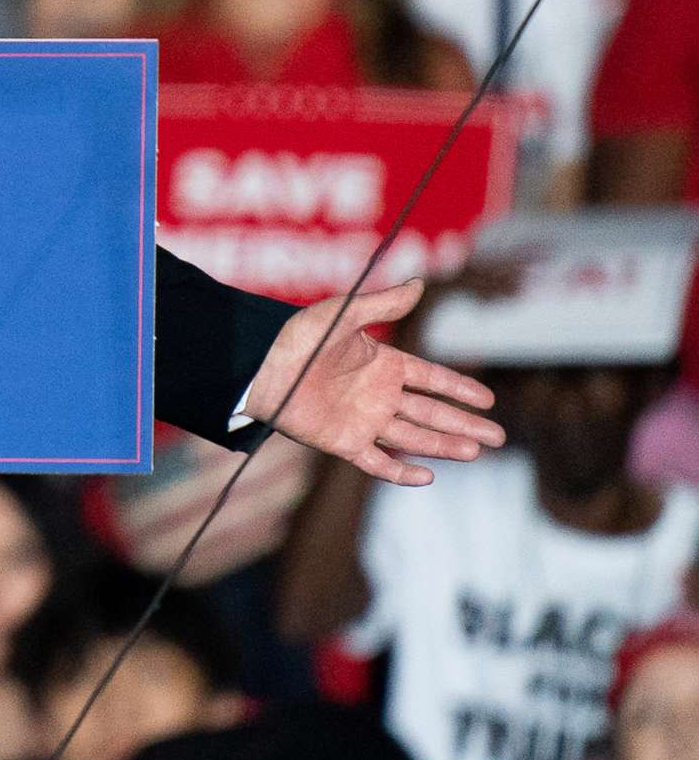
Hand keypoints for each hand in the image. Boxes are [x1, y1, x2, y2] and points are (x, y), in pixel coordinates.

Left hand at [251, 278, 505, 485]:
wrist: (260, 366)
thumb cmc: (297, 336)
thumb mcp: (344, 314)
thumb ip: (383, 304)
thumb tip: (420, 283)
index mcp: (381, 364)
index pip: (430, 378)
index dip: (459, 389)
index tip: (488, 400)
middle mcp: (377, 394)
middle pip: (430, 413)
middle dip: (464, 424)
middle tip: (498, 438)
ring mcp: (362, 420)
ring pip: (412, 438)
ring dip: (443, 445)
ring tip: (475, 452)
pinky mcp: (343, 442)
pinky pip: (377, 462)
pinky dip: (401, 472)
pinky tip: (428, 475)